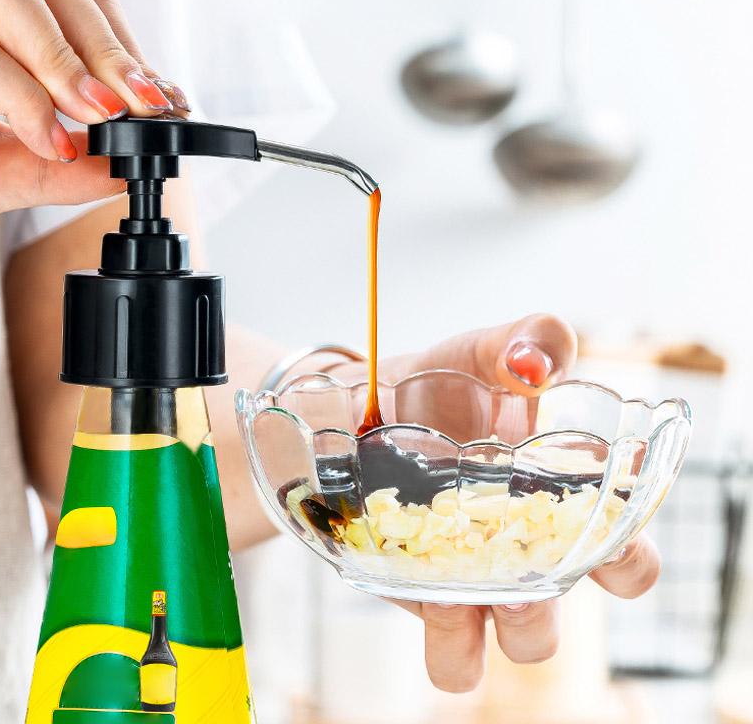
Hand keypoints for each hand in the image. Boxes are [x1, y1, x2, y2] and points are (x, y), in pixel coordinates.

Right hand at [0, 0, 189, 225]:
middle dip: (109, 48)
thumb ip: (73, 167)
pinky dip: (26, 99)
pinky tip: (53, 142)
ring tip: (101, 117)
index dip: (123, 44)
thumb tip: (130, 164)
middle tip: (144, 108)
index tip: (164, 99)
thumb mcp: (16, 172)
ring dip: (67, 59)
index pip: (70, 0)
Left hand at [336, 313, 660, 691]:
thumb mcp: (486, 350)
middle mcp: (529, 551)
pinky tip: (428, 596)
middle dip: (552, 604)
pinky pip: (454, 655)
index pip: (625, 555)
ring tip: (460, 595)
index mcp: (563, 501)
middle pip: (572, 614)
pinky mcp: (429, 599)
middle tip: (522, 577)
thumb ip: (530, 340)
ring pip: (521, 645)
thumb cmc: (445, 381)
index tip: (600, 531)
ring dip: (501, 630)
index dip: (627, 558)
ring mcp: (480, 581)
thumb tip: (536, 365)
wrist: (368, 405)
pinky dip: (449, 640)